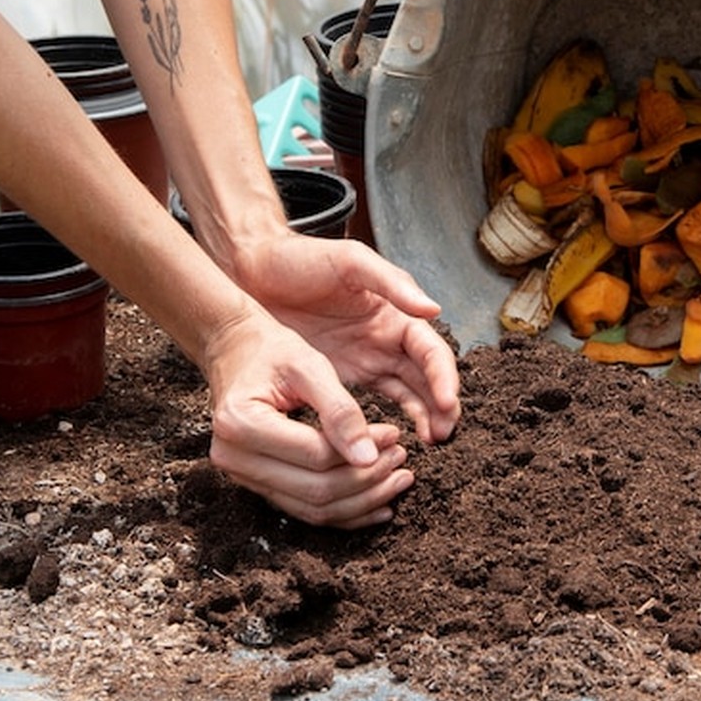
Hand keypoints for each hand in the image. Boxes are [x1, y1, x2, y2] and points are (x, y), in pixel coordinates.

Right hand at [202, 307, 416, 528]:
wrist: (236, 351)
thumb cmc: (271, 351)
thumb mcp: (308, 366)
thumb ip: (339, 410)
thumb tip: (369, 458)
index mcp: (241, 423)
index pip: (316, 455)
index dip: (363, 451)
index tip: (396, 435)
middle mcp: (234, 457)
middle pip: (315, 490)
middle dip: (367, 481)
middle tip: (402, 459)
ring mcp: (242, 476)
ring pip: (313, 509)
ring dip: (361, 500)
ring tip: (397, 479)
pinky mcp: (258, 484)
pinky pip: (305, 510)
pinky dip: (344, 512)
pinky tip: (377, 504)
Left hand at [229, 233, 461, 444]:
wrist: (252, 270)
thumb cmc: (301, 259)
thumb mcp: (350, 261)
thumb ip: (392, 283)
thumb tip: (434, 309)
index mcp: (395, 313)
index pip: (431, 351)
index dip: (443, 376)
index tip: (447, 402)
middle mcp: (387, 340)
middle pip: (427, 378)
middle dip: (440, 406)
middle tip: (442, 434)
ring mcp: (366, 360)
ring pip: (408, 395)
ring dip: (422, 417)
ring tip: (430, 442)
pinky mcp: (342, 377)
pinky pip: (374, 404)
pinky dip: (390, 422)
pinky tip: (393, 440)